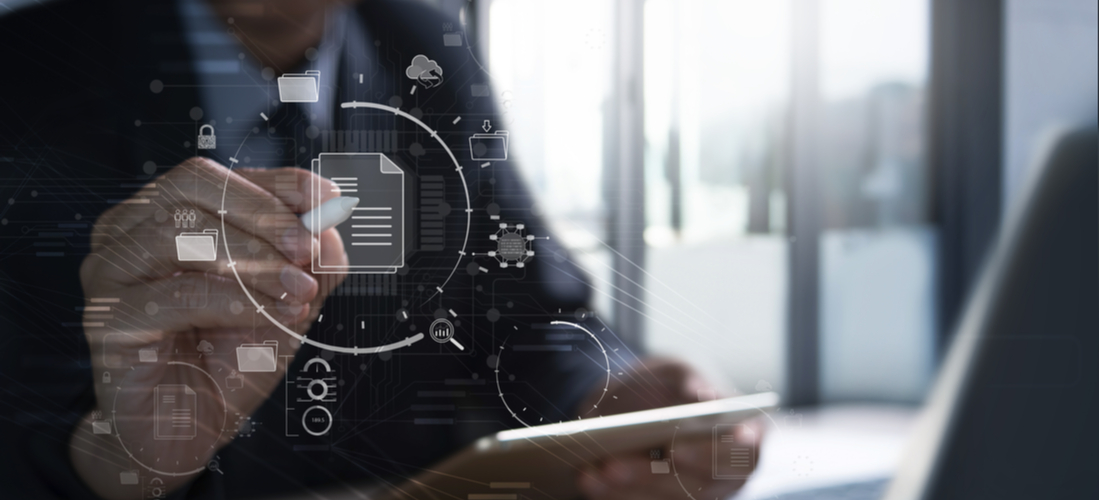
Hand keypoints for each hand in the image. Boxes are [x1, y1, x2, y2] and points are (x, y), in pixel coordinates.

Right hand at [69, 158, 347, 498]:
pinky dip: (237, 301)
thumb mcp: (288, 301)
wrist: (186, 429)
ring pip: (182, 232)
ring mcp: (112, 270)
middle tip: (307, 248)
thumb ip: (312, 262)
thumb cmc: (228, 358)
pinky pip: (177, 294)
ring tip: (297, 290)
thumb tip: (330, 226)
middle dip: (263, 212)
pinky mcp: (108, 316)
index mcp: (170, 215)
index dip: (277, 181)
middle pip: (192, 185)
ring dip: (254, 260)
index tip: (326, 199)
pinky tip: (273, 315)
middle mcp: (132, 231)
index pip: (219, 176)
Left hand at [575, 358, 762, 499]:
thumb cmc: (664, 385)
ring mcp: (694, 493)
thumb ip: (690, 377)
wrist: (632, 406)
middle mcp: (724, 473)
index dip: (722, 454)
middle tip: (615, 463)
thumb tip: (704, 397)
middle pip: (698, 485)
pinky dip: (614, 496)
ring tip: (592, 472)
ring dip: (628, 489)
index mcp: (743, 435)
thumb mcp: (674, 369)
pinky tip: (588, 480)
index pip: (745, 453)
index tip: (684, 449)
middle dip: (654, 475)